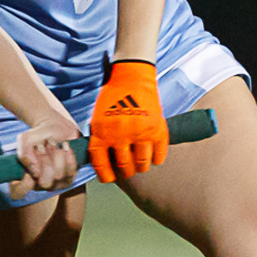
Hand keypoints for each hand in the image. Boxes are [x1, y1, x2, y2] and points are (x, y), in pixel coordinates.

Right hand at [10, 116, 80, 200]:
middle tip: (41, 146)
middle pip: (44, 182)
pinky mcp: (68, 179)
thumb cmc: (38, 136)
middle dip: (45, 160)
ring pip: (58, 176)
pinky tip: (64, 146)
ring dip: (55, 154)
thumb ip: (24, 153)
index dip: (24, 182)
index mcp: (23, 178)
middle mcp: (38, 185)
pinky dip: (67, 155)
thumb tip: (34, 170)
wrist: (57, 128)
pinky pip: (70, 171)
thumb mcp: (26, 139)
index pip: (19, 191)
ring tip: (51, 142)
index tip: (28, 167)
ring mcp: (54, 184)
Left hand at [88, 58, 167, 182]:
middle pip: (125, 167)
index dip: (106, 175)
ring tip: (140, 164)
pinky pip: (159, 155)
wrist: (131, 78)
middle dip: (126, 172)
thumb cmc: (111, 99)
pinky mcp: (157, 128)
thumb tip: (103, 164)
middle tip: (127, 169)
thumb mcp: (97, 120)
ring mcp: (140, 133)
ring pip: (143, 164)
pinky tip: (153, 157)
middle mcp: (121, 135)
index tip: (110, 178)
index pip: (102, 165)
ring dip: (142, 167)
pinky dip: (157, 159)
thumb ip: (99, 140)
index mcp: (102, 133)